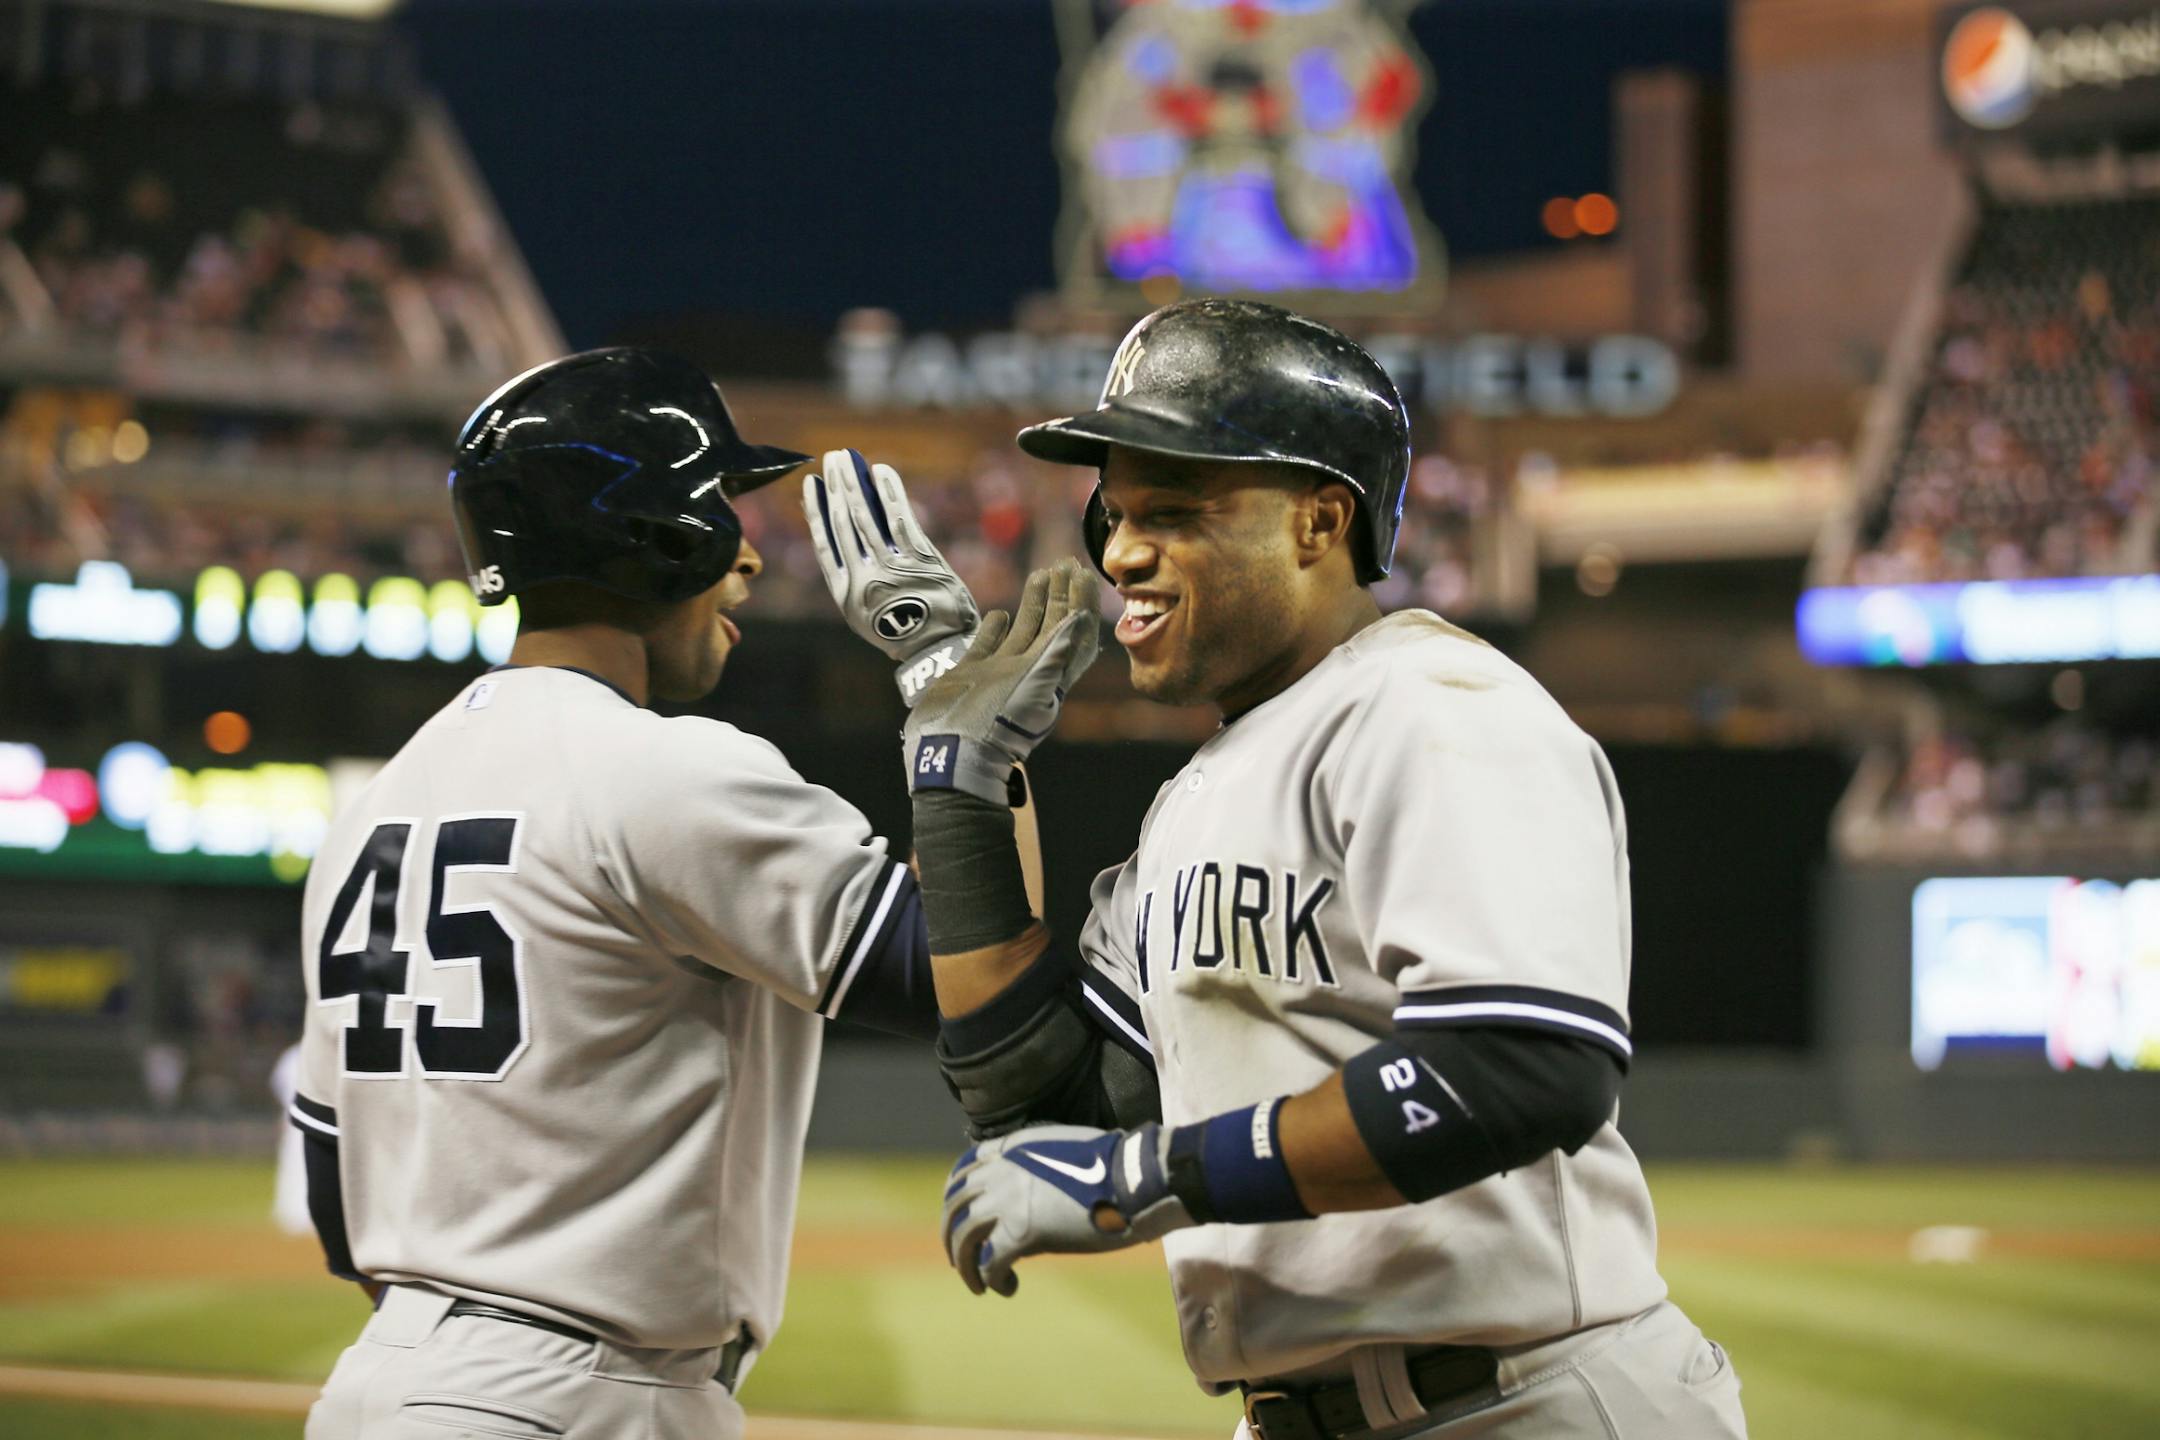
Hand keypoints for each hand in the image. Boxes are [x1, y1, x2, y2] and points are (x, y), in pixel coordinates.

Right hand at [804, 450, 979, 705]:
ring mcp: (892, 567)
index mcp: (845, 594)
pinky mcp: (920, 560)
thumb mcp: (866, 614)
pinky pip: (900, 518)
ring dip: (855, 482)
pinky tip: (880, 471)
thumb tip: (845, 535)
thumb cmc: (905, 631)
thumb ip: (853, 579)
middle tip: (830, 459)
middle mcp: (864, 579)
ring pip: (867, 516)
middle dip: (835, 487)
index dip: (815, 510)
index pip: (825, 542)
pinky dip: (889, 492)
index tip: (810, 484)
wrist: (940, 650)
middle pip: (843, 523)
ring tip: (847, 458)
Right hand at [903, 559, 1098, 804]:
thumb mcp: (1032, 688)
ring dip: (1033, 603)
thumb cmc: (996, 723)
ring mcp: (999, 671)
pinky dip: (996, 627)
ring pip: (1023, 630)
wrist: (951, 750)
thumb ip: (1056, 653)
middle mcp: (1027, 671)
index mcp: (1048, 674)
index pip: (1072, 630)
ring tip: (1040, 573)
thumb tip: (1081, 619)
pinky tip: (1000, 613)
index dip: (1079, 601)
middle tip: (1065, 563)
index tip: (1081, 572)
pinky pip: (988, 644)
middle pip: (1051, 625)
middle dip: (1060, 595)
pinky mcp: (972, 673)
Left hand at [941, 1122, 1193, 1296]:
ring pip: (963, 1235)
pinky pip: (989, 1262)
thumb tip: (1030, 1208)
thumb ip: (1038, 1170)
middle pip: (955, 1204)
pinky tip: (1007, 1287)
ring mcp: (1008, 1200)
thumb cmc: (1116, 1168)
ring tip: (976, 1283)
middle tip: (958, 1257)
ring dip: (964, 1263)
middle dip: (950, 1233)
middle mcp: (1003, 1170)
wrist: (1134, 1180)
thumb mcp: (1065, 1152)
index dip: (954, 1194)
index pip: (965, 1166)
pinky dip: (992, 1279)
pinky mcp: (1022, 1233)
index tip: (957, 1213)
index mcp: (1014, 1146)